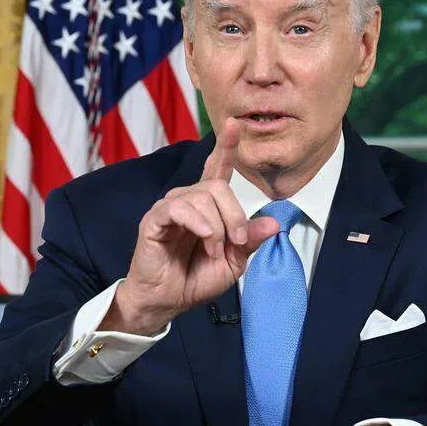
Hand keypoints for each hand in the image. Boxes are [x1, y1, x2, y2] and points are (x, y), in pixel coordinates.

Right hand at [103, 119, 279, 334]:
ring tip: (214, 249)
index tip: (234, 124)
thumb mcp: (233, 262)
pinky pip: (179, 208)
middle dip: (235, 214)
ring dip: (217, 226)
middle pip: (218, 186)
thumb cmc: (195, 279)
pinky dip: (199, 223)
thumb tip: (273, 221)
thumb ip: (250, 240)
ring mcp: (170, 208)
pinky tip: (205, 238)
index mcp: (207, 206)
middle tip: (237, 242)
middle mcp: (188, 200)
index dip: (226, 147)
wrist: (167, 301)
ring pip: (202, 197)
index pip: (217, 169)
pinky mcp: (154, 219)